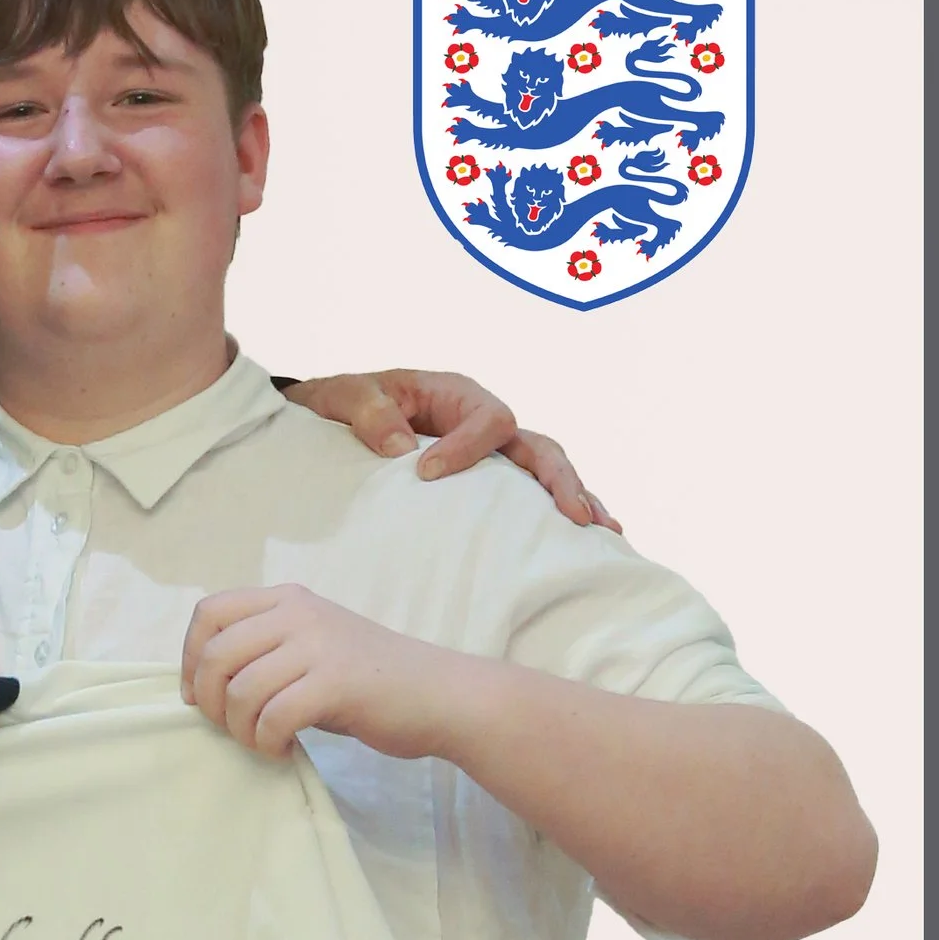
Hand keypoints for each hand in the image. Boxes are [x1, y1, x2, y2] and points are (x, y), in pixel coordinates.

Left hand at [181, 584, 458, 761]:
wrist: (440, 695)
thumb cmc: (370, 681)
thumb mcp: (311, 647)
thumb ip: (263, 650)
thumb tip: (201, 684)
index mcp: (287, 599)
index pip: (209, 612)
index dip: (189, 657)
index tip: (195, 695)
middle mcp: (298, 613)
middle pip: (216, 654)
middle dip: (208, 702)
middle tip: (227, 728)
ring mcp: (318, 646)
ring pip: (241, 689)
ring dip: (239, 728)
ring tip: (260, 741)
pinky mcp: (337, 683)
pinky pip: (274, 716)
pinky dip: (267, 742)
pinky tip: (282, 749)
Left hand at [278, 368, 619, 531]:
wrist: (337, 418)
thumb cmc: (347, 402)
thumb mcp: (346, 397)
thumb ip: (369, 413)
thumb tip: (400, 448)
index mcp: (457, 396)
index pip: (487, 418)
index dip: (468, 446)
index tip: (429, 474)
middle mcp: (482, 424)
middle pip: (536, 447)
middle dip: (558, 480)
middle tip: (573, 516)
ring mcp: (491, 457)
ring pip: (544, 472)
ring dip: (575, 498)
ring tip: (601, 532)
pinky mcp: (487, 485)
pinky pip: (528, 496)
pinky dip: (555, 514)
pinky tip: (585, 543)